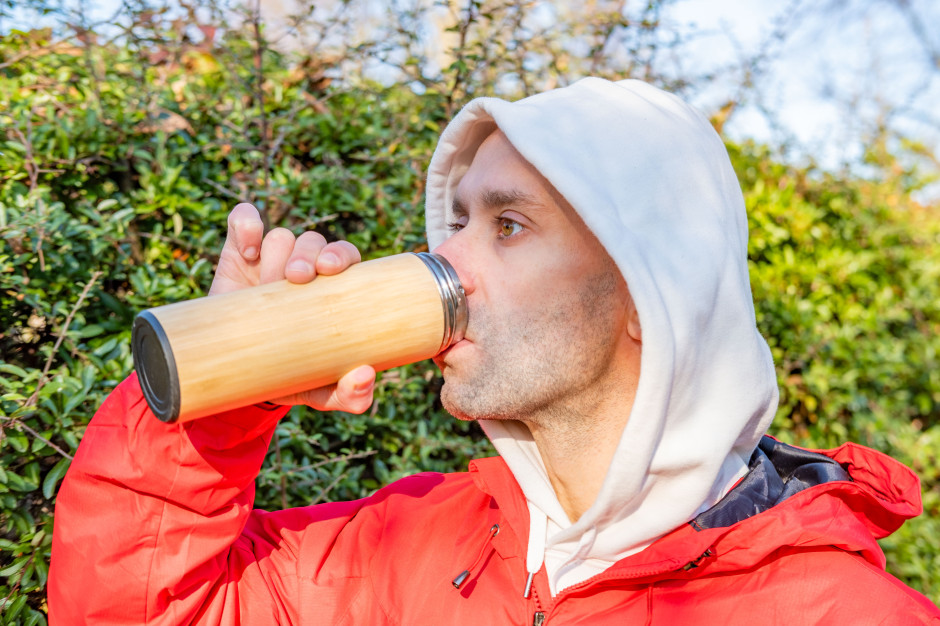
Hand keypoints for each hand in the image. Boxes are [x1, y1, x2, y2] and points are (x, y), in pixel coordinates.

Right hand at [209, 203, 375, 412]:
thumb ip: (349, 394)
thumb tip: (366, 377)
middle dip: (307, 254)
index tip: (330, 269)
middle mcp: (305, 268)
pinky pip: (242, 219)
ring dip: (276, 253)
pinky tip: (246, 248)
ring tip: (267, 285)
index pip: (346, 256)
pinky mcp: (237, 253)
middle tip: (295, 278)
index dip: (341, 255)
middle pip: (314, 241)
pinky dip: (244, 222)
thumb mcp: (321, 391)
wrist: (239, 377)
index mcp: (334, 289)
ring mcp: (271, 258)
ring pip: (281, 236)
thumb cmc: (292, 377)